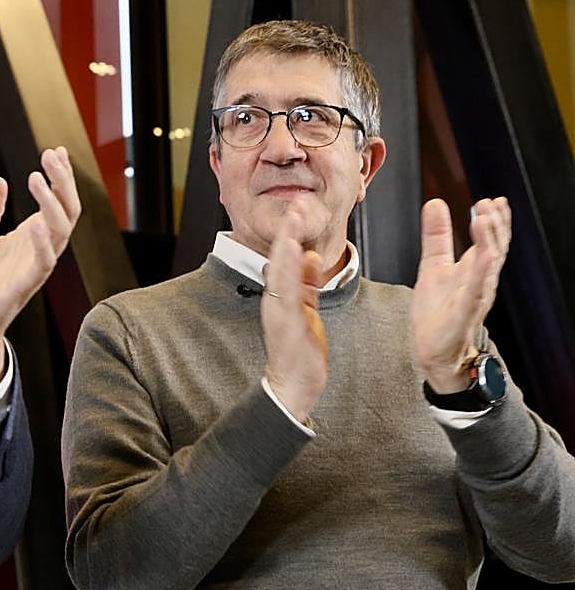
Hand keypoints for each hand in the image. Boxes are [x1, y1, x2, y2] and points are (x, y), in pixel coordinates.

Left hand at [0, 146, 80, 395]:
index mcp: (30, 237)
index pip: (56, 201)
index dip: (59, 176)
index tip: (55, 150)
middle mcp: (39, 250)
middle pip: (67, 211)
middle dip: (63, 182)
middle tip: (51, 155)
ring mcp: (34, 268)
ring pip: (60, 232)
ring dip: (52, 203)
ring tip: (38, 177)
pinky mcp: (23, 287)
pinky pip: (43, 264)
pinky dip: (43, 244)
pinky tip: (36, 222)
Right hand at [261, 201, 327, 423]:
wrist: (295, 385)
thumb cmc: (300, 351)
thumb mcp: (308, 309)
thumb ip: (308, 283)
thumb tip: (312, 255)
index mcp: (282, 296)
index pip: (284, 259)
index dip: (290, 234)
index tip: (297, 210)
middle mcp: (276, 300)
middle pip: (278, 259)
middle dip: (286, 231)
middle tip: (293, 205)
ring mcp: (279, 310)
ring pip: (280, 271)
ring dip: (286, 243)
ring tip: (292, 220)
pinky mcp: (287, 322)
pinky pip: (287, 291)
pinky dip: (288, 270)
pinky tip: (294, 252)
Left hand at [412, 196, 510, 392]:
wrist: (433, 350)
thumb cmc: (438, 310)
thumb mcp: (433, 265)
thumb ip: (437, 236)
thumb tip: (436, 202)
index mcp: (474, 270)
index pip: (490, 240)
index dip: (494, 220)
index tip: (492, 199)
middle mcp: (480, 281)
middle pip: (495, 248)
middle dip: (495, 225)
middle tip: (489, 203)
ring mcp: (474, 297)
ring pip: (489, 266)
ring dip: (489, 241)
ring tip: (484, 219)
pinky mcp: (464, 313)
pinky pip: (476, 291)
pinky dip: (480, 272)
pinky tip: (483, 256)